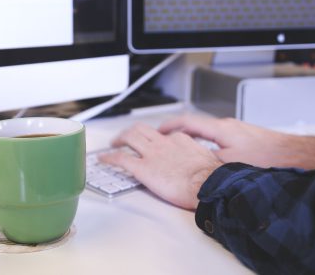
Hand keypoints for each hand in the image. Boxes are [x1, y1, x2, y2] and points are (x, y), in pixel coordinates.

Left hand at [99, 123, 221, 209]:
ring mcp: (152, 154)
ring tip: (113, 143)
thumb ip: (198, 158)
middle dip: (131, 131)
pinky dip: (109, 157)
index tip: (153, 142)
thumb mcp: (207, 160)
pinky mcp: (143, 168)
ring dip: (119, 139)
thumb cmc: (211, 178)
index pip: (163, 135)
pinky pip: (121, 158)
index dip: (155, 138)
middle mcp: (163, 143)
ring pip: (129, 137)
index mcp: (180, 141)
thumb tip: (199, 164)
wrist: (207, 185)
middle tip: (125, 137)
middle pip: (142, 129)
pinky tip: (103, 159)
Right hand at [159, 115, 314, 170]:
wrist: (296, 155)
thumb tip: (192, 168)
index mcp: (220, 129)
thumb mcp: (231, 165)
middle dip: (179, 132)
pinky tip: (210, 156)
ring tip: (184, 148)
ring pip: (208, 132)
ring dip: (194, 138)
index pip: (187, 122)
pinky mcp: (245, 138)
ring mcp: (237, 131)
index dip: (169, 126)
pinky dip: (207, 144)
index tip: (158, 130)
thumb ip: (208, 163)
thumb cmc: (269, 158)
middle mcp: (228, 126)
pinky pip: (219, 138)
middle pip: (196, 125)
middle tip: (166, 139)